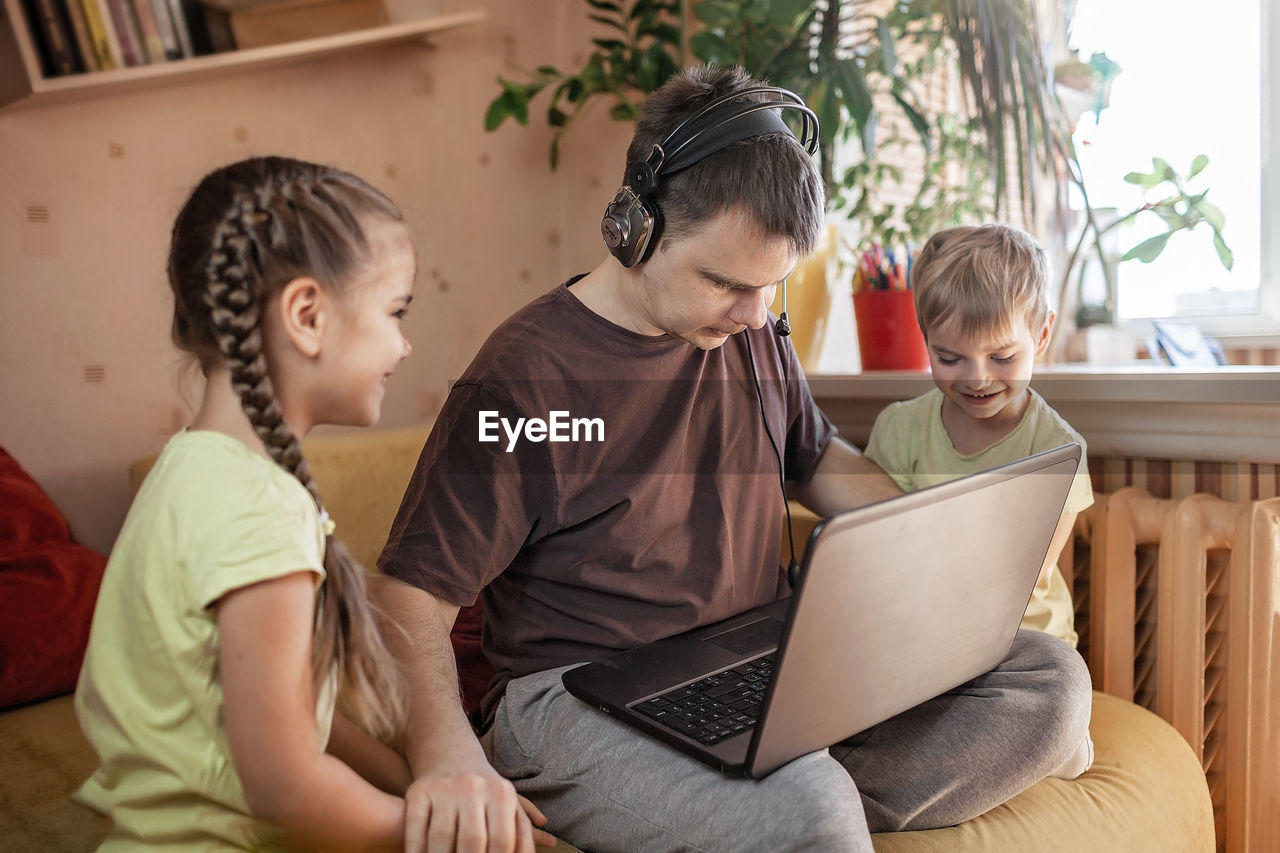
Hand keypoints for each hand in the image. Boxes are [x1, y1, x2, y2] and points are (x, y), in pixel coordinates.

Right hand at [403, 766, 555, 852]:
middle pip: (473, 840)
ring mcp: (444, 788)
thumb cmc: (485, 792)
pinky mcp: (419, 790)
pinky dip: (415, 850)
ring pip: (441, 837)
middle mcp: (473, 787)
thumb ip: (522, 832)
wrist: (450, 753)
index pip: (503, 840)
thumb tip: (548, 848)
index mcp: (501, 793)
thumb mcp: (508, 803)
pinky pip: (416, 827)